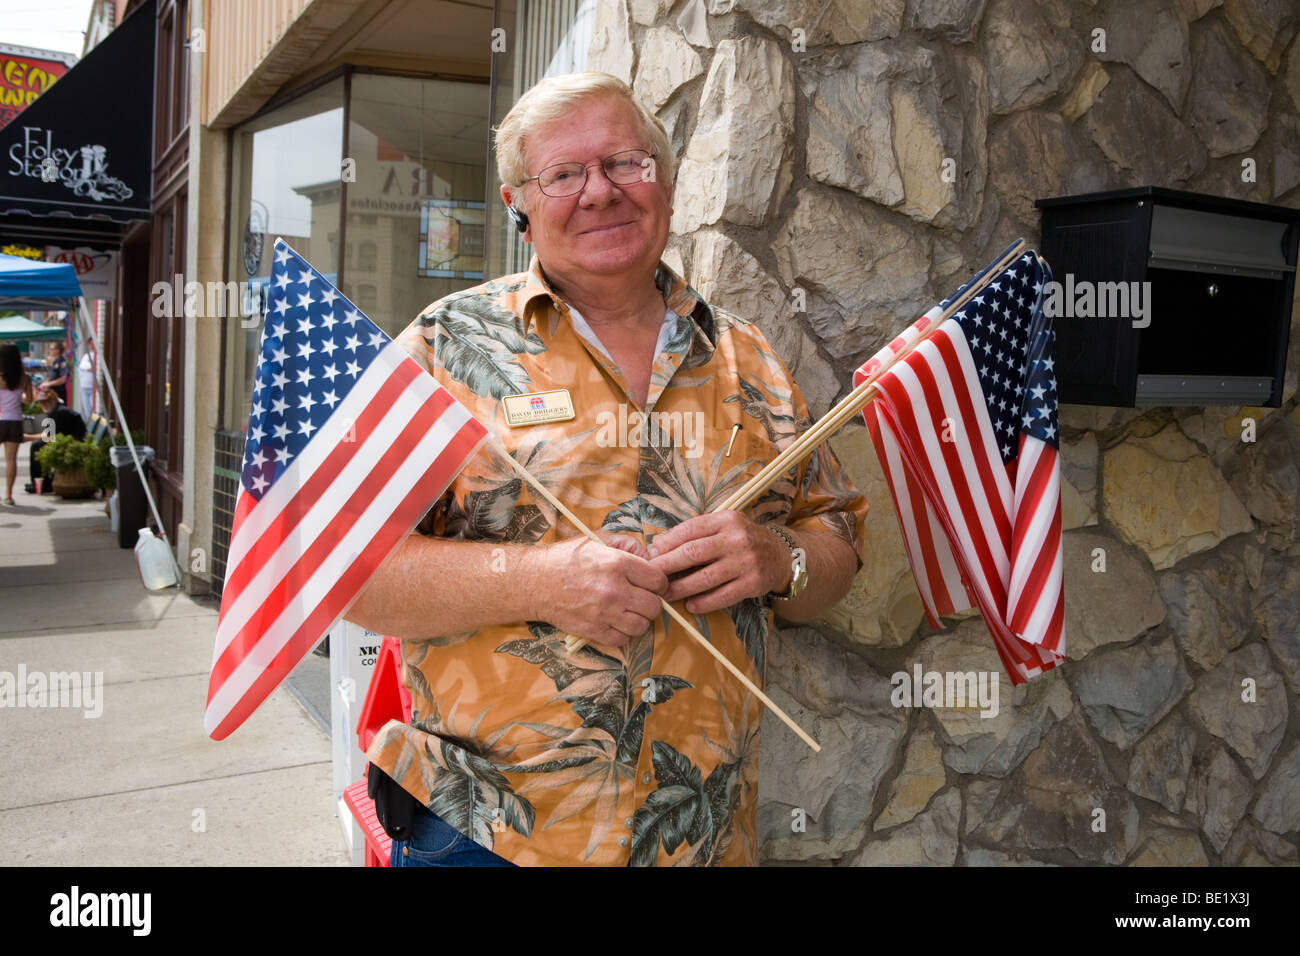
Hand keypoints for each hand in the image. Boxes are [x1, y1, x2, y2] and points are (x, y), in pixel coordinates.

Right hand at [535, 533, 667, 645]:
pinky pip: (623, 639)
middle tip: (641, 599)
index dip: (658, 583)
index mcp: (617, 563)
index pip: (658, 580)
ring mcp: (604, 612)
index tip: (651, 584)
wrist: (533, 582)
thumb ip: (625, 544)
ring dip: (638, 620)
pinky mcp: (593, 630)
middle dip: (651, 602)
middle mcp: (614, 589)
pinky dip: (622, 633)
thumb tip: (649, 554)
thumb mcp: (595, 539)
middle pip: (654, 606)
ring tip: (628, 612)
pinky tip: (615, 622)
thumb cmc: (565, 558)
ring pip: (641, 625)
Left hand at [648, 512, 790, 614]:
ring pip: (706, 578)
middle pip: (693, 553)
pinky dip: (704, 603)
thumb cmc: (742, 540)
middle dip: (667, 565)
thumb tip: (659, 545)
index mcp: (726, 520)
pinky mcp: (752, 584)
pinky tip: (691, 606)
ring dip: (681, 588)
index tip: (650, 554)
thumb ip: (698, 532)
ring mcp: (745, 562)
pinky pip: (723, 596)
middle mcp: (736, 539)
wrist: (780, 556)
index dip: (667, 542)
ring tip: (665, 595)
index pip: (690, 530)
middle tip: (651, 576)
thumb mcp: (724, 526)